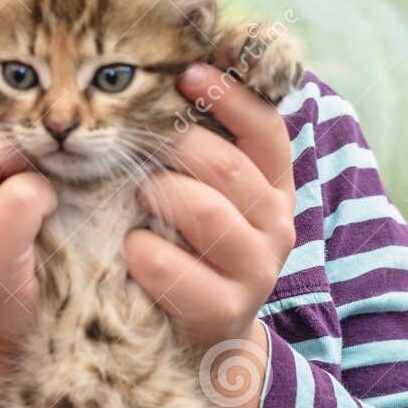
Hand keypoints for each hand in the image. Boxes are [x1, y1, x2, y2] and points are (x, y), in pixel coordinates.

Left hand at [123, 61, 296, 407]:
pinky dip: (141, 252)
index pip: (267, 128)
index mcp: (274, 184)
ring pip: (203, 210)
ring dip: (158, 194)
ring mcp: (256, 269)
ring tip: (137, 196)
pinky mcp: (226, 310)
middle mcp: (277, 223)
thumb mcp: (208, 190)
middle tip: (142, 149)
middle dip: (177, 148)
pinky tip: (131, 250)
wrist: (204, 338)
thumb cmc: (192, 244)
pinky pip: (171, 266)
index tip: (187, 74)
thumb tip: (179, 68)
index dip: (231, 96)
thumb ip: (204, 141)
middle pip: (228, 166)